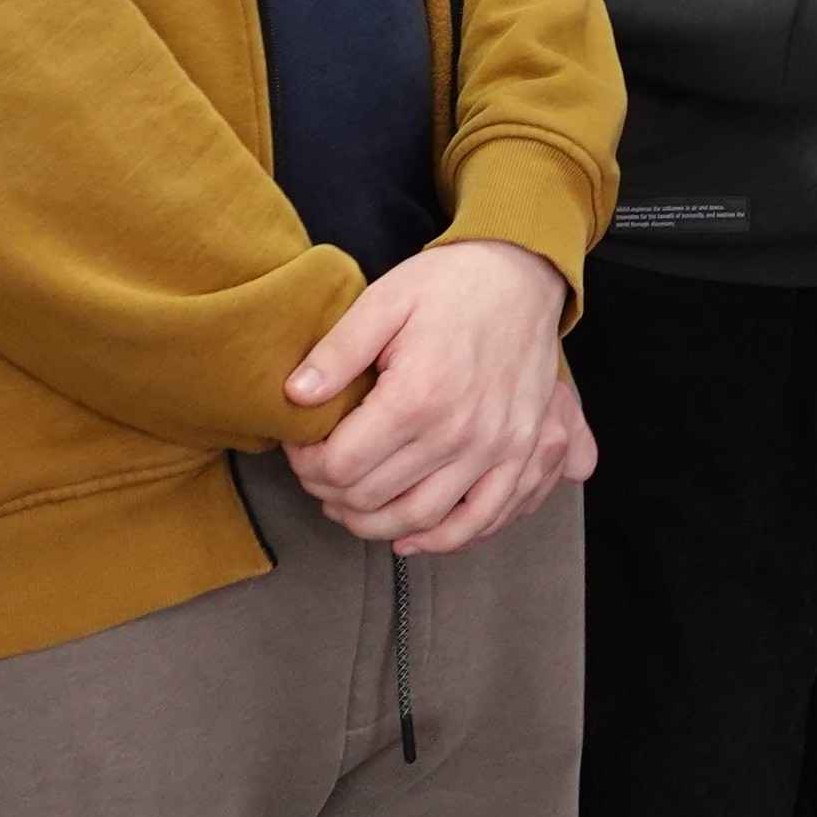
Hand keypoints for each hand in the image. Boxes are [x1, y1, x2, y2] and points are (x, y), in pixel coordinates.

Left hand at [286, 238, 585, 553]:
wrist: (523, 275)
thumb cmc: (451, 285)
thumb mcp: (384, 301)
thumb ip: (336, 352)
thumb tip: (294, 397)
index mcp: (417, 395)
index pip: (341, 465)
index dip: (307, 464)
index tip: (300, 447)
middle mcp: (457, 433)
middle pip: (371, 497)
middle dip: (329, 492)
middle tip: (317, 471)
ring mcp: (493, 449)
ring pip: (418, 519)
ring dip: (372, 523)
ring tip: (348, 505)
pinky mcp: (518, 455)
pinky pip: (479, 519)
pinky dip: (440, 540)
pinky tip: (409, 536)